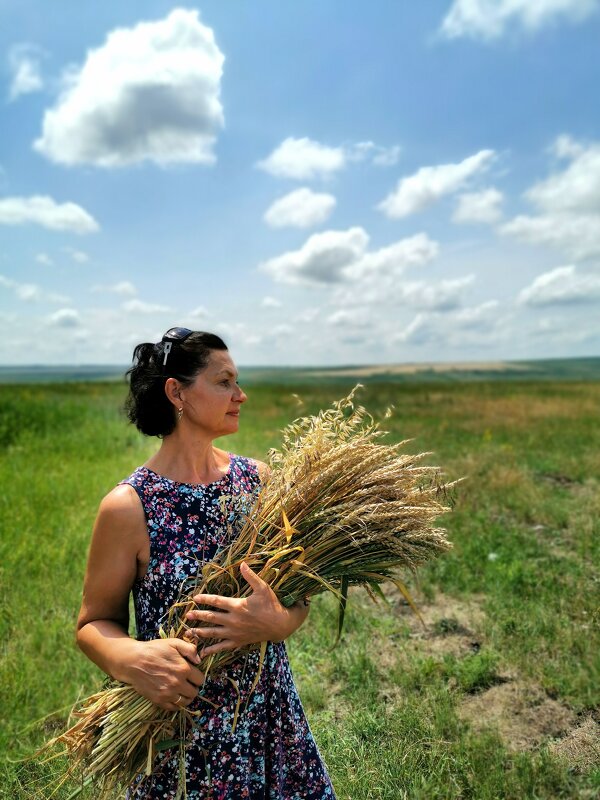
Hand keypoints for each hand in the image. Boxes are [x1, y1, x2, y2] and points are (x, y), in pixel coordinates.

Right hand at [121, 638, 205, 710]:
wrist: (133, 661)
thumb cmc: (154, 650)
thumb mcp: (173, 643)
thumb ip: (190, 649)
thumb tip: (199, 660)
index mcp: (184, 669)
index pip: (200, 679)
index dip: (197, 677)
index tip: (193, 675)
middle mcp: (178, 683)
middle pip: (194, 692)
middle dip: (193, 687)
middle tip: (187, 683)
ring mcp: (168, 693)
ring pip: (185, 702)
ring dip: (186, 697)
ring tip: (182, 690)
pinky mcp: (158, 700)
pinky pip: (173, 708)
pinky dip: (176, 704)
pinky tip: (174, 696)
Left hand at [185, 562, 306, 656]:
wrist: (280, 624)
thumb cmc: (271, 604)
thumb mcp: (263, 588)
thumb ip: (251, 576)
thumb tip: (242, 564)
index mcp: (237, 606)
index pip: (217, 601)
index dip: (205, 599)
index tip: (194, 598)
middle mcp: (233, 620)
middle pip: (211, 617)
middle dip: (198, 615)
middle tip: (187, 615)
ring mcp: (235, 632)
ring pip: (213, 632)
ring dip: (200, 632)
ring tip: (188, 632)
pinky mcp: (238, 641)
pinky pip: (222, 646)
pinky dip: (211, 650)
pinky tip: (202, 652)